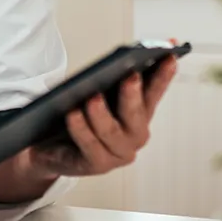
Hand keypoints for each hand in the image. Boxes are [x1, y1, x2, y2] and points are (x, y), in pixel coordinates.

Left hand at [29, 55, 178, 179]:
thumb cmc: (78, 117)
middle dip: (133, 94)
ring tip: (92, 96)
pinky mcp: (97, 165)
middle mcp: (135, 135)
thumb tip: (115, 62)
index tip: (169, 55)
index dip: (163, 75)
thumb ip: (106, 81)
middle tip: (130, 76)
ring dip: (101, 113)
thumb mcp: (94, 95)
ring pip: (111, 131)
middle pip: (136, 114)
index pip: (154, 92)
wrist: (52, 150)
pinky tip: (72, 115)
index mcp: (139, 114)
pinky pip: (89, 145)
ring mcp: (118, 153)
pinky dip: (81, 129)